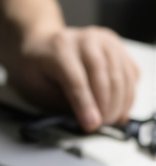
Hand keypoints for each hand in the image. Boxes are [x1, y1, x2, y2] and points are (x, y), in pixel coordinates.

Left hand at [8, 26, 139, 131]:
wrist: (40, 44)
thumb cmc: (35, 67)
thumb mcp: (36, 88)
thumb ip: (60, 102)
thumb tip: (86, 119)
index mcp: (59, 49)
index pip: (76, 80)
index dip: (85, 105)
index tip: (91, 125)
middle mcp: (85, 40)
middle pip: (103, 76)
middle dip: (105, 106)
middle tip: (100, 125)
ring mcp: (104, 40)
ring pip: (121, 74)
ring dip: (120, 102)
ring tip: (110, 120)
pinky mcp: (116, 45)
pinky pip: (130, 71)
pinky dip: (128, 93)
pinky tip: (121, 108)